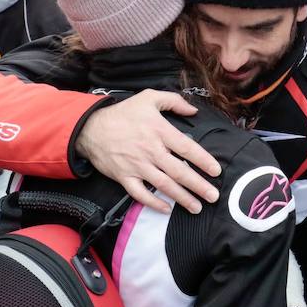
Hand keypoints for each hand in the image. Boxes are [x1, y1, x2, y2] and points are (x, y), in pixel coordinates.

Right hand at [74, 90, 219, 213]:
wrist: (91, 128)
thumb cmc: (122, 113)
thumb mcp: (148, 98)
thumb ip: (173, 101)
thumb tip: (194, 110)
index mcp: (159, 131)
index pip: (186, 148)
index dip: (203, 160)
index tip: (216, 171)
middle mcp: (151, 151)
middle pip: (179, 171)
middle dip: (198, 185)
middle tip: (213, 196)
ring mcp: (137, 166)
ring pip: (164, 185)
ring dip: (182, 198)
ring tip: (197, 207)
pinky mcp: (124, 177)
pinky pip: (141, 194)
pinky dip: (153, 203)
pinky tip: (166, 209)